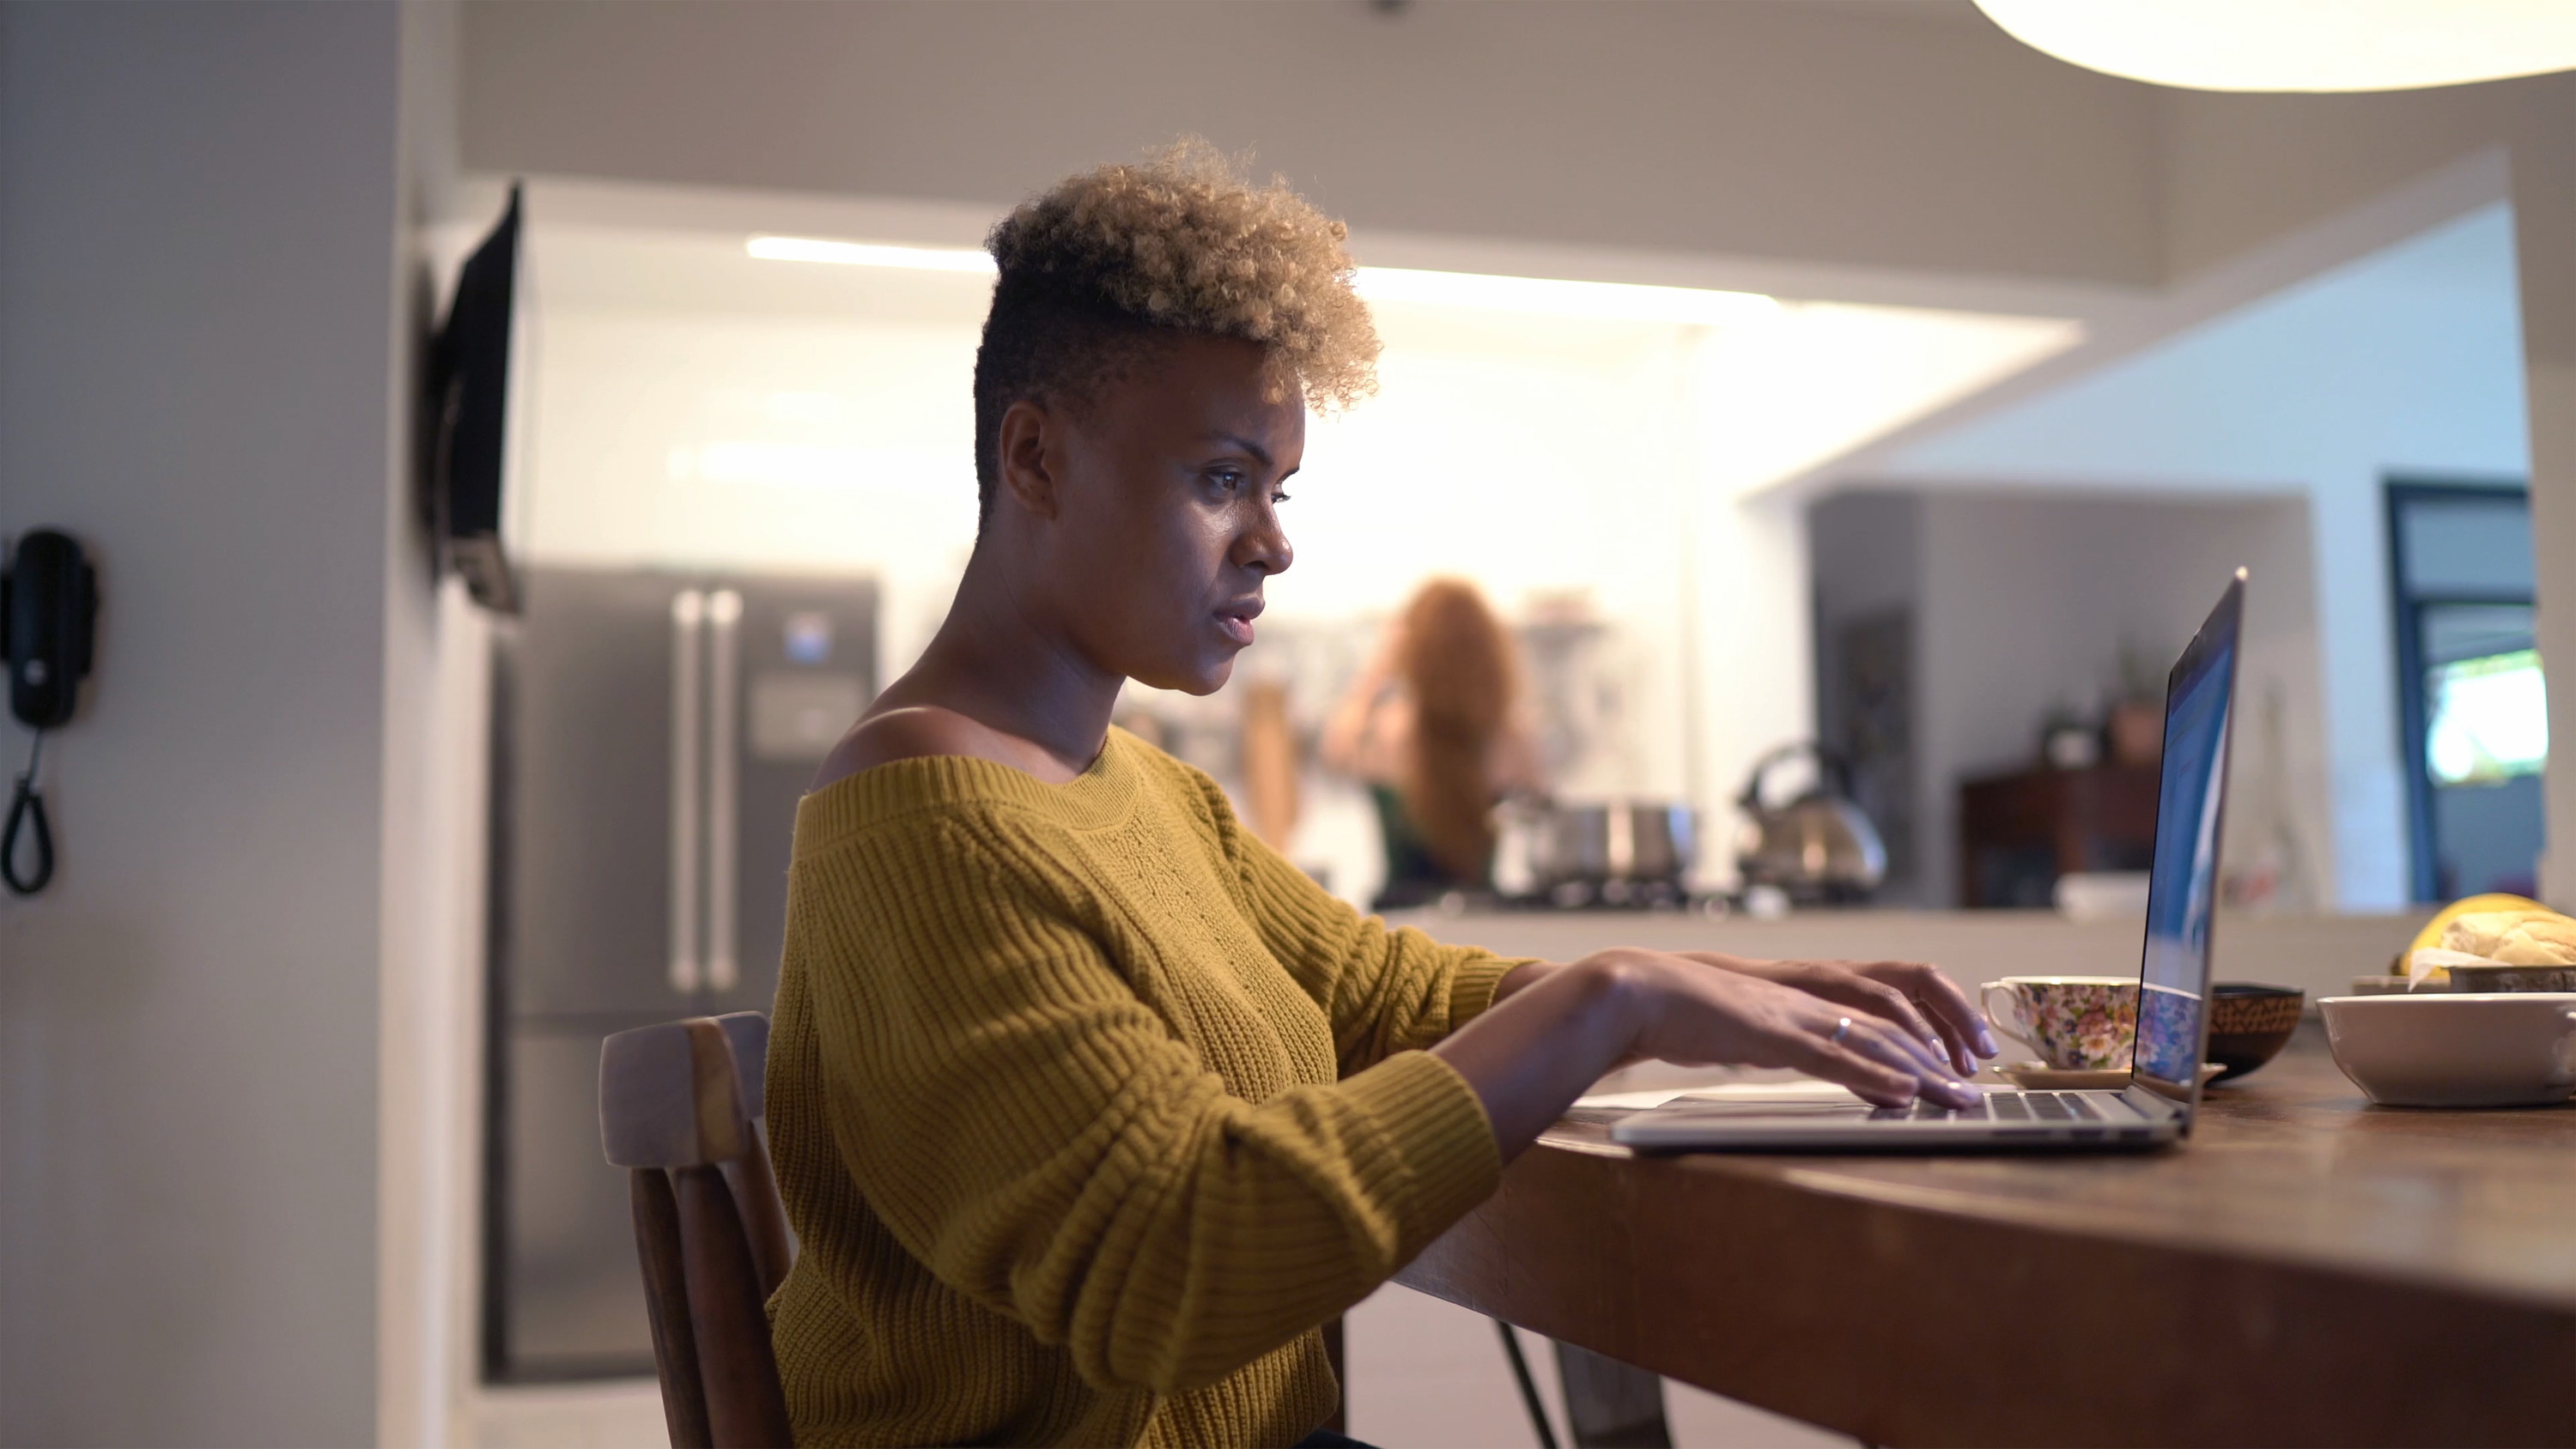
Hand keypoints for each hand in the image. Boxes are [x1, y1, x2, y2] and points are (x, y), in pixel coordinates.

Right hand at [1600, 951, 1979, 1110]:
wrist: (1641, 991)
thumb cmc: (1684, 1015)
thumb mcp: (1745, 1034)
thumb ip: (1779, 1045)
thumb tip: (1803, 1063)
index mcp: (1804, 1001)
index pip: (1878, 1021)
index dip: (1920, 1048)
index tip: (1949, 1077)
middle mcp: (1809, 1001)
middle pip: (1891, 1028)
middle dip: (1938, 1061)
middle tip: (1972, 1093)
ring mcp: (1793, 1014)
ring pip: (1873, 1039)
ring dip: (1919, 1071)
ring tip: (1953, 1097)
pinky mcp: (1772, 1033)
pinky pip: (1832, 1055)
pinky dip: (1870, 1074)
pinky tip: (1900, 1093)